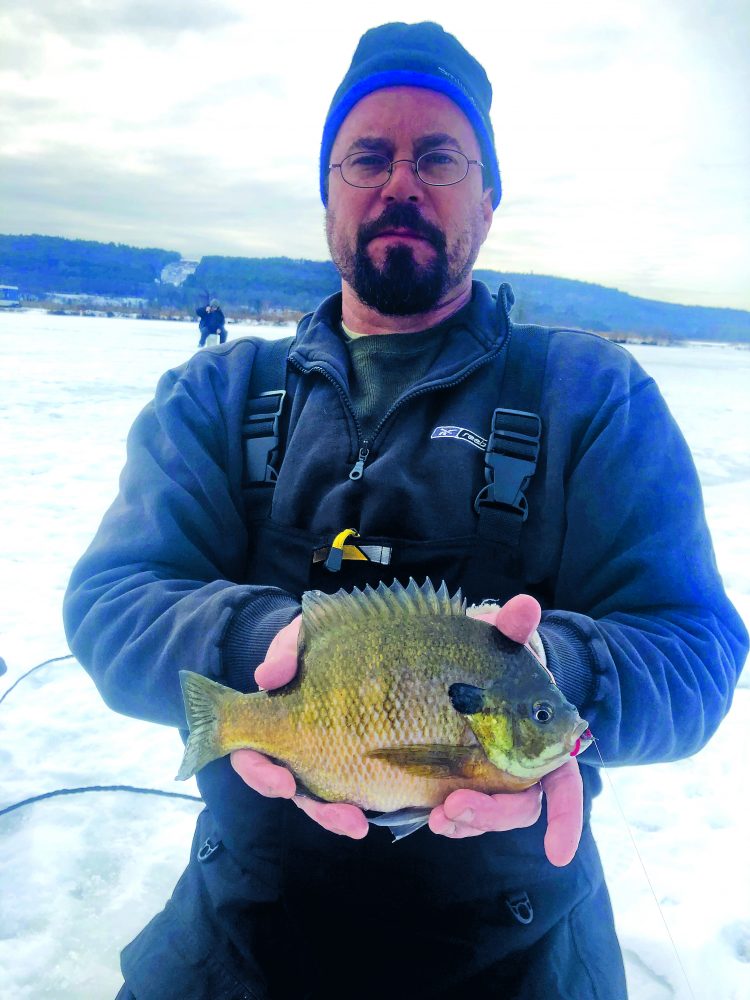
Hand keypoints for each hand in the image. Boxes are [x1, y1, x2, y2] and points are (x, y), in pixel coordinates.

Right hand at [230, 615, 368, 838]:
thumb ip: (285, 651)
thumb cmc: (320, 638)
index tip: (283, 782)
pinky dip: (370, 804)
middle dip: (314, 808)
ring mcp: (328, 756)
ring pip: (325, 799)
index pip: (252, 755)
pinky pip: (361, 789)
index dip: (261, 774)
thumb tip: (266, 677)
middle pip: (293, 790)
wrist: (360, 636)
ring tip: (359, 824)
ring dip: (339, 816)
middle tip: (337, 814)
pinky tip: (388, 809)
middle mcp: (296, 746)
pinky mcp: (362, 760)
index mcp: (273, 722)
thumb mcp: (301, 636)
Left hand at [429, 595, 583, 865]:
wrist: (463, 666)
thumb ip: (512, 628)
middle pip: (517, 808)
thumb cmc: (491, 657)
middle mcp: (520, 769)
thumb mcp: (500, 641)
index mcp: (543, 743)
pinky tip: (424, 813)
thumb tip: (524, 605)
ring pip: (483, 817)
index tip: (556, 853)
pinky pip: (453, 811)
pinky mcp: (454, 783)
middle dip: (489, 815)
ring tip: (434, 815)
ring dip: (462, 822)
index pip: (564, 788)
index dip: (566, 821)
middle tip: (452, 807)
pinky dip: (440, 817)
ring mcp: (487, 781)